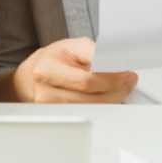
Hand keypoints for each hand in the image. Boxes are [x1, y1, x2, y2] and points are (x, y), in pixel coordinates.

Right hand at [13, 37, 137, 103]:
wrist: (32, 76)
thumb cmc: (55, 59)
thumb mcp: (72, 46)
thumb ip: (94, 53)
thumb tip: (117, 63)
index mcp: (48, 66)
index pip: (87, 76)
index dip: (112, 76)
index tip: (127, 73)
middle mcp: (45, 88)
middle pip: (91, 94)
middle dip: (116, 88)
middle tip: (129, 81)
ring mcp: (49, 105)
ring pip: (91, 106)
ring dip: (111, 98)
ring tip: (120, 87)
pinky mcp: (56, 116)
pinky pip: (86, 113)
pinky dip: (101, 105)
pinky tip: (106, 96)